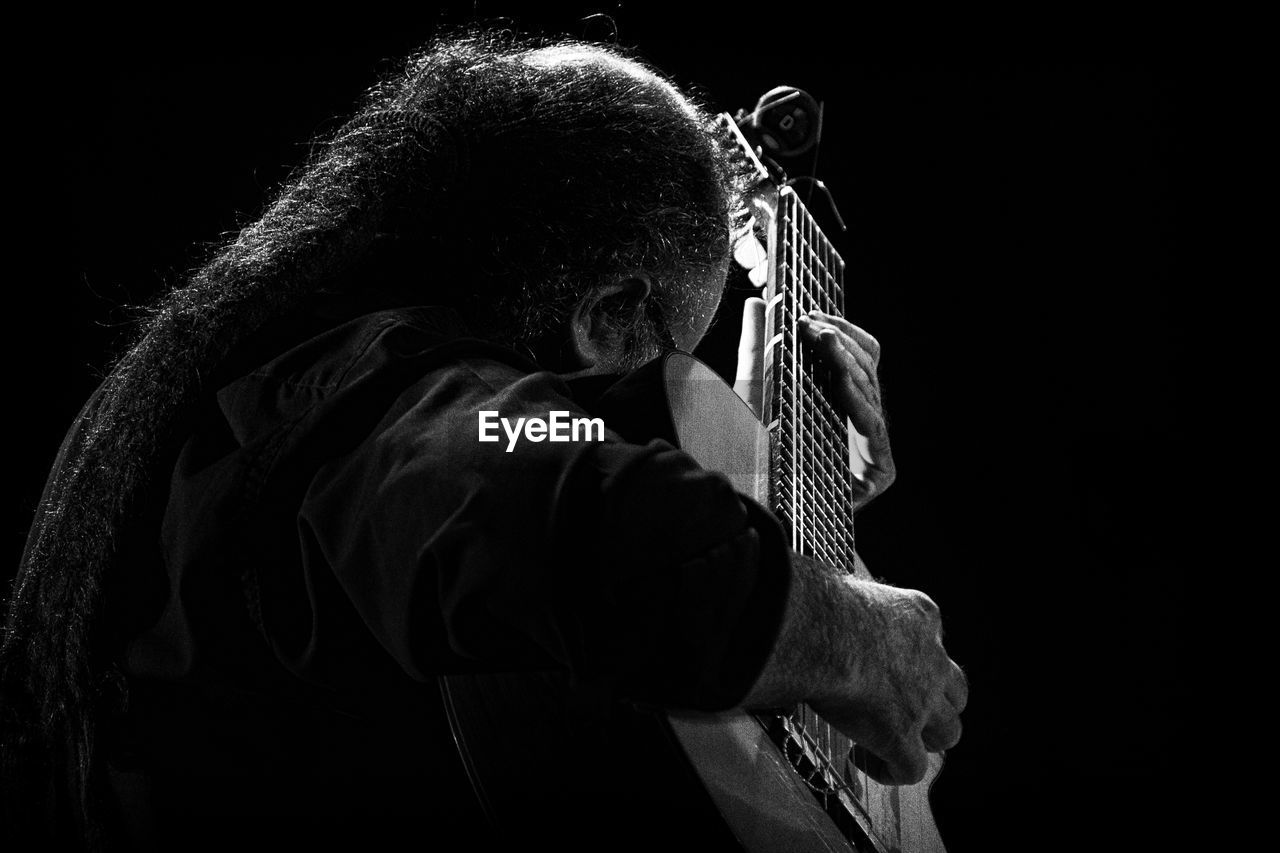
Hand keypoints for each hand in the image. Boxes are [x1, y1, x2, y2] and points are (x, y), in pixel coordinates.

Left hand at [733, 300, 895, 511]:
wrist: (750, 517)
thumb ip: (757, 349)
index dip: (841, 331)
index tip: (811, 312)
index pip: (858, 357)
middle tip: (809, 322)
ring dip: (845, 359)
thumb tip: (757, 302)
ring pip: (871, 389)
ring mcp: (872, 449)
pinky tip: (838, 378)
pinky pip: (872, 426)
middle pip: (868, 368)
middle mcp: (860, 425)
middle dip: (840, 340)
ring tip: (819, 336)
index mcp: (840, 405)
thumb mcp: (751, 395)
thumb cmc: (750, 461)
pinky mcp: (879, 474)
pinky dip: (856, 399)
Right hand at [812, 575, 966, 785]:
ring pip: (948, 733)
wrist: (823, 631)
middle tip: (901, 708)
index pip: (931, 639)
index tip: (882, 663)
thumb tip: (820, 604)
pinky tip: (863, 760)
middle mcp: (931, 659)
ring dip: (924, 739)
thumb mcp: (851, 589)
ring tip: (890, 741)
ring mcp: (921, 702)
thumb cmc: (822, 603)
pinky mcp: (901, 737)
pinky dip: (891, 771)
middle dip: (935, 704)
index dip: (913, 656)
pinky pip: (911, 769)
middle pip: (955, 692)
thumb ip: (851, 604)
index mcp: (920, 616)